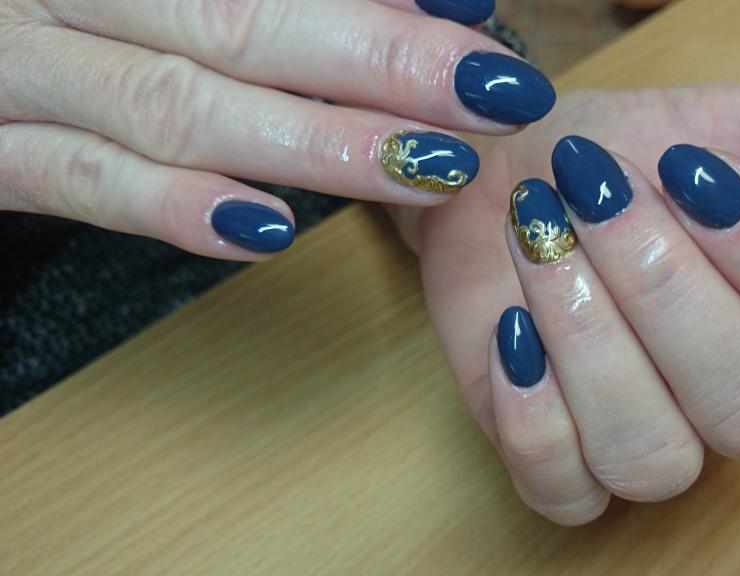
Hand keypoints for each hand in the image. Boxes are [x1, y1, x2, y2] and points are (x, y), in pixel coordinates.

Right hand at [0, 0, 552, 257]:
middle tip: (489, 101)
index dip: (378, 13)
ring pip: (174, 108)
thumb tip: (434, 3)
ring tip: (427, 170)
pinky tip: (268, 231)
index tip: (479, 34)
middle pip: (236, 25)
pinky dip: (173, 208)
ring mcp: (19, 70)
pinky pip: (79, 184)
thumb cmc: (97, 16)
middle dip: (376, 64)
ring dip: (311, 145)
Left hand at [401, 86, 739, 524]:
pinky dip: (532, 412)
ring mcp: (650, 444)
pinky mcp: (561, 467)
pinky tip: (509, 325)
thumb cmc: (616, 156)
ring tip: (541, 238)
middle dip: (667, 291)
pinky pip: (566, 490)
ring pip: (656, 456)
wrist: (500, 174)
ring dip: (589, 336)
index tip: (701, 172)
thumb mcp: (728, 128)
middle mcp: (736, 400)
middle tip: (599, 194)